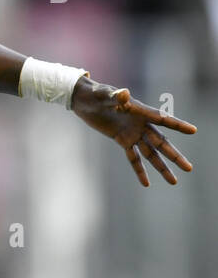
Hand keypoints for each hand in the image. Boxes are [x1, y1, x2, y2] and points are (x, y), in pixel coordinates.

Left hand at [72, 79, 196, 186]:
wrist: (84, 100)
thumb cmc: (95, 93)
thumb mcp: (104, 94)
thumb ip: (115, 96)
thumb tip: (125, 93)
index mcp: (140, 111)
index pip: (162, 119)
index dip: (177, 124)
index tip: (193, 130)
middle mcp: (141, 124)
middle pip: (161, 142)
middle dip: (174, 156)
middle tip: (189, 168)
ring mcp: (132, 133)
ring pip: (151, 153)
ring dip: (162, 167)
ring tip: (174, 181)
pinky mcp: (122, 140)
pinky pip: (133, 157)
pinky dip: (139, 170)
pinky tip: (147, 183)